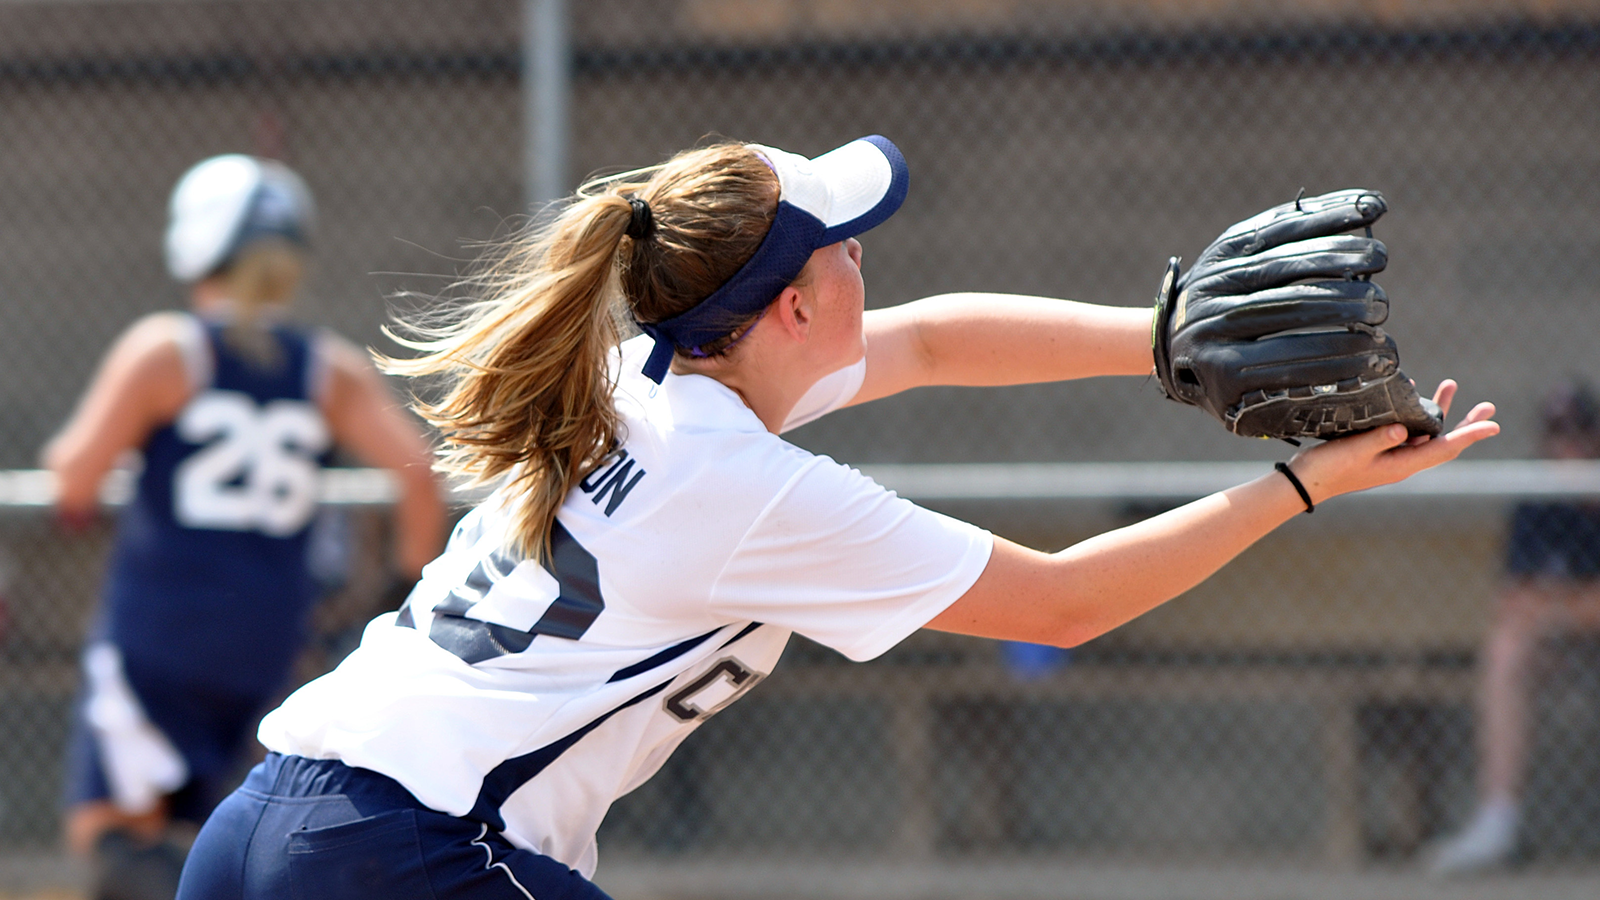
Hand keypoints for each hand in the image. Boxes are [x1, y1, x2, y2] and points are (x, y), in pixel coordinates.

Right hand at [1286, 380, 1497, 503]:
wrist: (1305, 482)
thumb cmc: (1329, 468)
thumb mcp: (1354, 451)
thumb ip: (1380, 439)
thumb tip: (1405, 429)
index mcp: (1402, 465)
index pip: (1445, 448)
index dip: (1470, 435)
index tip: (1493, 425)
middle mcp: (1403, 462)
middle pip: (1444, 441)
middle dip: (1466, 423)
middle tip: (1488, 406)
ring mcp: (1391, 456)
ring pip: (1426, 433)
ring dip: (1441, 411)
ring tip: (1449, 385)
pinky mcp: (1379, 450)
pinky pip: (1407, 430)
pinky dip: (1416, 413)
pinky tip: (1412, 395)